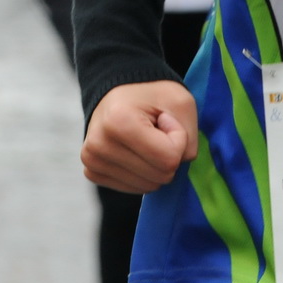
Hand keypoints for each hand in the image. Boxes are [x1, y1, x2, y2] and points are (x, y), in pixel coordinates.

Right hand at [81, 80, 198, 193]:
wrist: (118, 95)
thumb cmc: (151, 96)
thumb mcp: (181, 103)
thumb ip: (190, 138)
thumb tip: (175, 166)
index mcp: (118, 122)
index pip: (169, 158)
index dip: (178, 140)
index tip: (165, 120)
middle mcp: (99, 144)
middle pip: (160, 176)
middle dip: (167, 155)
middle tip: (155, 131)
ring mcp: (92, 160)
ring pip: (148, 186)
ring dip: (155, 165)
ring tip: (143, 140)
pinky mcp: (92, 171)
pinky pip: (134, 188)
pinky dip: (142, 173)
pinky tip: (133, 152)